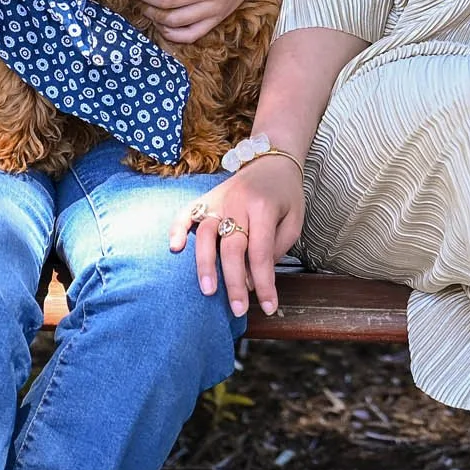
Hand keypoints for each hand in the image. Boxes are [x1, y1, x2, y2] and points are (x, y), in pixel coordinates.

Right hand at [166, 149, 304, 316]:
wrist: (272, 161)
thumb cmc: (286, 195)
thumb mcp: (294, 220)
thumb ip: (277, 248)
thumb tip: (256, 278)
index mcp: (265, 208)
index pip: (262, 252)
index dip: (265, 283)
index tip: (268, 307)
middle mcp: (238, 203)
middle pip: (232, 247)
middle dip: (234, 282)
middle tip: (236, 309)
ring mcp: (219, 199)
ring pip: (206, 234)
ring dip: (205, 264)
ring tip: (207, 291)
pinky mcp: (206, 198)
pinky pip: (186, 213)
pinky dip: (177, 229)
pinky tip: (175, 248)